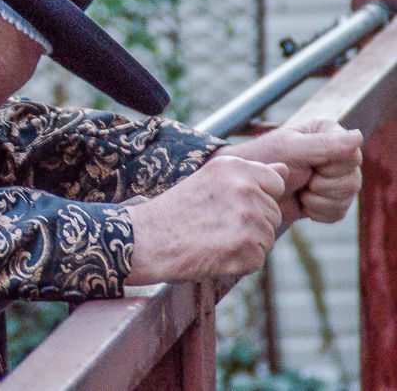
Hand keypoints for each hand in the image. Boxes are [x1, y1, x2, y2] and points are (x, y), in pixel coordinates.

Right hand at [125, 155, 285, 283]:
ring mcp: (247, 219)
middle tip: (213, 225)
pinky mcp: (247, 248)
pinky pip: (257, 260)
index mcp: (234, 167)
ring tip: (211, 239)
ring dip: (245, 245)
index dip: (254, 199)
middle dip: (251, 224)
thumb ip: (251, 175)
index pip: (274, 183)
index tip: (225, 205)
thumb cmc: (173, 212)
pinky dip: (238, 263)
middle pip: (272, 213)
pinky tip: (212, 254)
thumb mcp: (209, 180)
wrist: (145, 240)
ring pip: (266, 238)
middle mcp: (244, 188)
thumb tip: (285, 170)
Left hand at [211, 119, 362, 224]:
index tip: (307, 166)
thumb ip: (324, 144)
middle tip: (301, 180)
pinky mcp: (327, 199)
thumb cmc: (262, 160)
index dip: (331, 168)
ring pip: (347, 198)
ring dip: (319, 200)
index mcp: (328, 133)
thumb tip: (358, 136)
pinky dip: (318, 212)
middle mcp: (336, 154)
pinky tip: (302, 202)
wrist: (247, 188)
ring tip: (299, 190)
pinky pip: (339, 213)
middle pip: (353, 181)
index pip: (352, 157)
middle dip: (323, 187)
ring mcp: (333, 177)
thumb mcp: (290, 148)